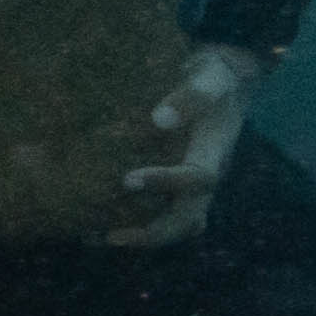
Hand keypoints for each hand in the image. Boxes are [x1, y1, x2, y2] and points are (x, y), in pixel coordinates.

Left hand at [113, 40, 271, 250]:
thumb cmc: (212, 78)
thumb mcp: (210, 77)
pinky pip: (160, 216)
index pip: (198, 178)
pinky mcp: (175, 187)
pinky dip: (133, 226)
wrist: (221, 83)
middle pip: (190, 218)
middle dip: (155, 231)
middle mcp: (205, 177)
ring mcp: (192, 186)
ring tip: (98, 238)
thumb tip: (160, 120)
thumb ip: (193, 95)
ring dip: (143, 238)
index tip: (129, 179)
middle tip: (112, 235)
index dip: (166, 183)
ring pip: (178, 225)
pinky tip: (95, 229)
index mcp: (215, 152)